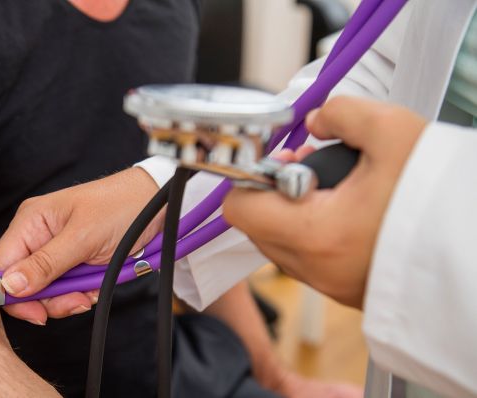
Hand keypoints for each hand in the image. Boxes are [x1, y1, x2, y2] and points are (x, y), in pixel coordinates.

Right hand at [0, 167, 162, 324]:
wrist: (157, 206)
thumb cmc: (121, 206)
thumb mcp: (82, 238)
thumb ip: (45, 264)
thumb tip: (10, 286)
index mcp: (31, 221)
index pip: (3, 265)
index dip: (13, 293)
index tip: (36, 312)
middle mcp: (39, 236)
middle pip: (24, 284)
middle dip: (50, 298)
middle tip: (76, 299)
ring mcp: (56, 250)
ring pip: (47, 291)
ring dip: (69, 297)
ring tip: (90, 289)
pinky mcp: (73, 262)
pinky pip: (67, 289)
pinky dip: (82, 292)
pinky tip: (95, 285)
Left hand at [223, 96, 426, 306]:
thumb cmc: (440, 200)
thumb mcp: (393, 132)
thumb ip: (342, 113)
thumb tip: (318, 120)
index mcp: (314, 234)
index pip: (240, 208)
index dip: (251, 175)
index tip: (282, 158)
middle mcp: (315, 268)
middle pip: (260, 225)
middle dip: (278, 190)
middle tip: (313, 165)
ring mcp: (332, 285)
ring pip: (285, 242)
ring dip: (299, 210)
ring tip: (340, 185)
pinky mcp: (349, 291)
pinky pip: (313, 258)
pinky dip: (320, 232)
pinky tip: (356, 209)